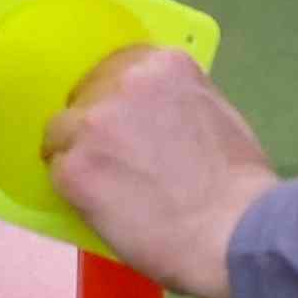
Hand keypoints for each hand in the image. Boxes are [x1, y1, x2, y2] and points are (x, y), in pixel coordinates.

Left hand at [41, 45, 276, 297]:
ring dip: (77, 155)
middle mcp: (124, 82)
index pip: (117, 67)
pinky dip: (73, 189)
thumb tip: (148, 112)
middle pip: (85, 95)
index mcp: (164, 65)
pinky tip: (99, 205)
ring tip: (106, 187)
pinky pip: (57, 171)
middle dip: (93, 124)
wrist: (234, 232)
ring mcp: (94, 123)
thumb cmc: (240, 184)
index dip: (115, 97)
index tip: (122, 122)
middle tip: (114, 159)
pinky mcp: (74, 166)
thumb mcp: (215, 113)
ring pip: (62, 132)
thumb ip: (173, 100)